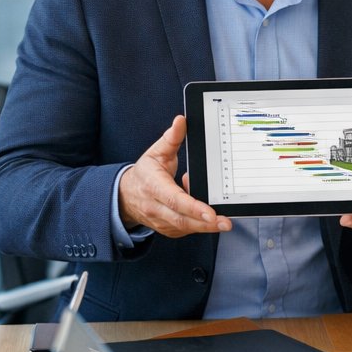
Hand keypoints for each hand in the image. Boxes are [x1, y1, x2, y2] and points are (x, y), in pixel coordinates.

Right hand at [118, 115, 230, 237]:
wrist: (126, 196)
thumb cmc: (145, 174)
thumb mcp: (155, 152)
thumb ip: (171, 138)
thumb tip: (181, 121)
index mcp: (153, 186)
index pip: (174, 199)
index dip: (193, 207)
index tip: (210, 213)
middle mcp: (155, 206)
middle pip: (182, 219)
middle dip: (206, 223)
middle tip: (225, 222)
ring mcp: (161, 220)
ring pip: (185, 227)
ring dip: (205, 226)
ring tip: (223, 220)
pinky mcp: (168, 229)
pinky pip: (185, 230)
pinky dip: (198, 224)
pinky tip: (206, 215)